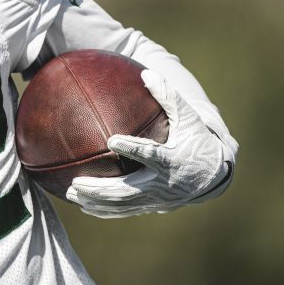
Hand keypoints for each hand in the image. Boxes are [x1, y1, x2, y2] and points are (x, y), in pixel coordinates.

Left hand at [66, 69, 230, 217]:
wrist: (213, 175)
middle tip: (75, 182)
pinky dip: (105, 211)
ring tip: (70, 193)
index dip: (132, 148)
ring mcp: (157, 198)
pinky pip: (126, 211)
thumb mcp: (188, 118)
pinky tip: (84, 207)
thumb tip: (146, 73)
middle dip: (101, 188)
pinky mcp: (153, 206)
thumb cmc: (197, 141)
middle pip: (128, 189)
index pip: (150, 153)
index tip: (111, 140)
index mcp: (171, 159)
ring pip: (123, 204)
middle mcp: (163, 182)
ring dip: (96, 201)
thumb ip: (168, 96)